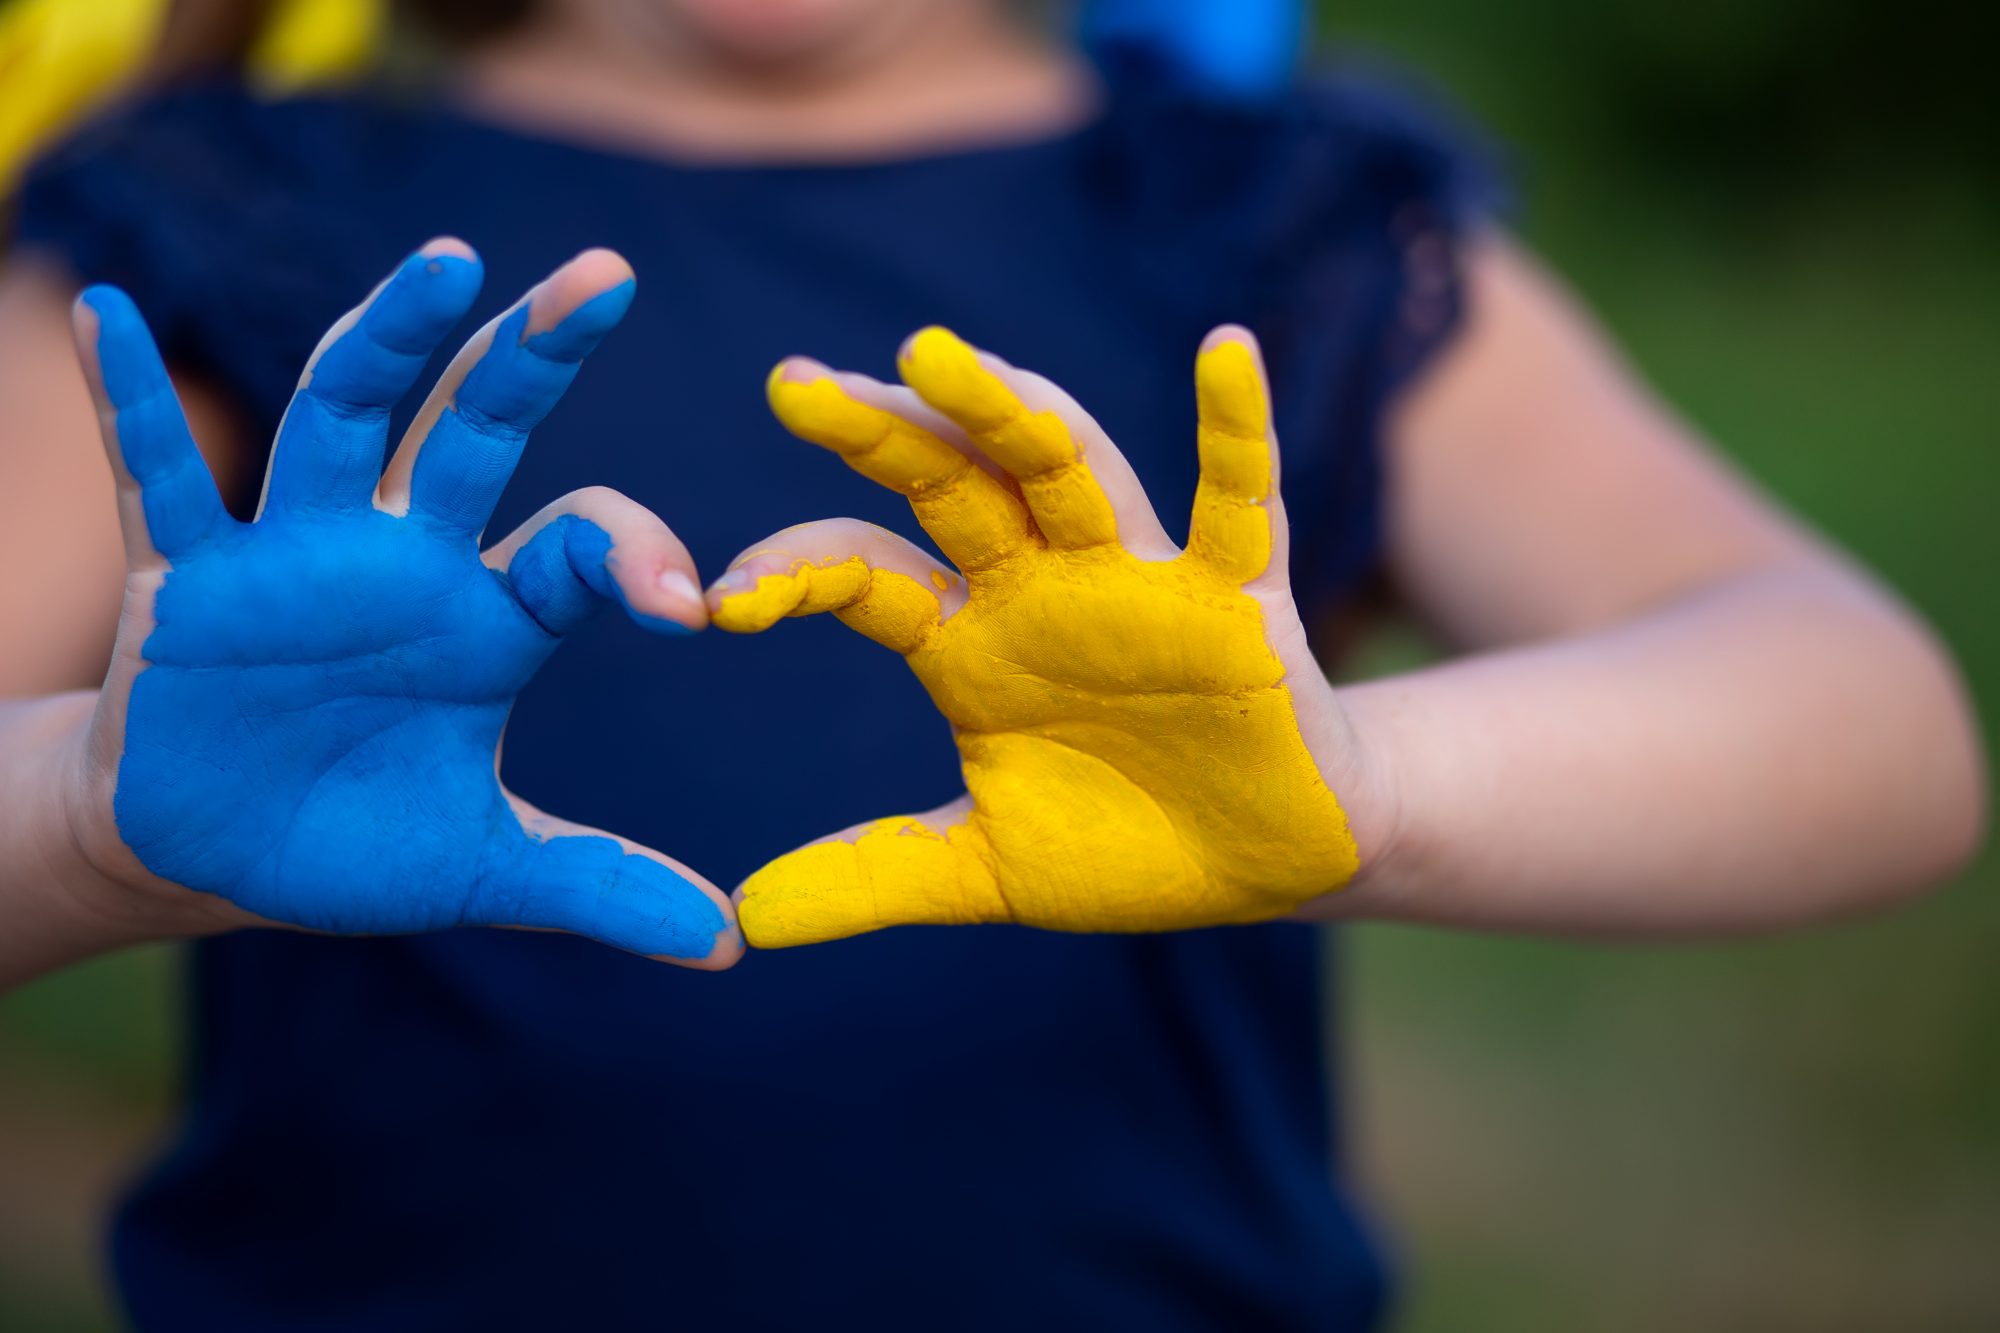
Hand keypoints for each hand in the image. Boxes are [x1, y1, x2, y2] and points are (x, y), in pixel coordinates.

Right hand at [64, 241, 740, 965]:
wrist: (215, 855)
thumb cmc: (354, 840)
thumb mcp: (483, 871)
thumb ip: (599, 886)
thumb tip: (730, 943)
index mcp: (493, 617)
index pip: (582, 549)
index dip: (636, 558)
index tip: (689, 607)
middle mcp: (406, 558)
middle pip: (477, 427)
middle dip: (535, 354)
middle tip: (606, 275)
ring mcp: (297, 554)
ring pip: (343, 416)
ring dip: (386, 340)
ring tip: (447, 264)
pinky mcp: (189, 578)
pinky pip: (159, 479)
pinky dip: (128, 401)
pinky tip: (104, 311)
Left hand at [710, 325, 1373, 947]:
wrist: (1261, 865)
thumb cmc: (1123, 844)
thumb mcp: (984, 870)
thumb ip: (873, 878)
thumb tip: (744, 920)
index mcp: (968, 641)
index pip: (863, 576)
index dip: (793, 575)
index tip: (719, 603)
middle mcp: (1038, 587)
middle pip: (948, 483)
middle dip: (876, 434)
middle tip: (794, 384)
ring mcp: (1136, 580)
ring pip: (1067, 467)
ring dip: (1004, 410)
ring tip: (933, 353)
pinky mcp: (1237, 597)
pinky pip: (1238, 502)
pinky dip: (1236, 429)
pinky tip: (1225, 350)